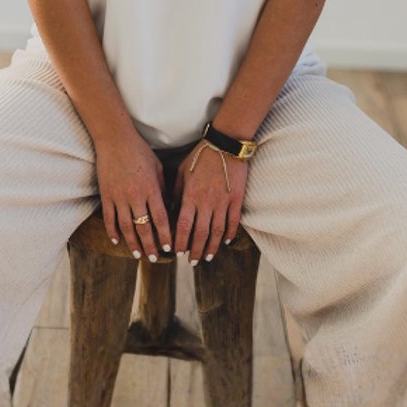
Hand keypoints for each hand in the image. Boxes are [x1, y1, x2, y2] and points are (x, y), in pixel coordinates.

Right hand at [93, 131, 172, 261]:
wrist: (115, 139)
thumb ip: (162, 190)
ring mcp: (118, 196)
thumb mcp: (158, 169)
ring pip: (126, 227)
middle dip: (150, 245)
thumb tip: (168, 209)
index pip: (160, 219)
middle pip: (143, 227)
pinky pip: (109, 218)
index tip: (170, 248)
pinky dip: (112, 231)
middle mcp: (135, 196)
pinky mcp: (106, 194)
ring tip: (137, 254)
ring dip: (132, 243)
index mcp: (151, 189)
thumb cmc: (140, 152)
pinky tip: (117, 241)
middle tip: (154, 258)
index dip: (166, 236)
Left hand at [172, 141, 247, 263]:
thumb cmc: (200, 157)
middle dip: (195, 250)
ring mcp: (223, 202)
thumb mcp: (182, 172)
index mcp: (191, 196)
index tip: (177, 252)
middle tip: (191, 262)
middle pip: (200, 233)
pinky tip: (227, 242)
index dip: (180, 241)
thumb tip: (170, 210)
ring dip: (211, 247)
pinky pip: (233, 221)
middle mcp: (206, 203)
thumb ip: (176, 192)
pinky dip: (230, 234)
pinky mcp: (236, 200)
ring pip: (217, 232)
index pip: (183, 226)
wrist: (225, 145)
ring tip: (207, 257)